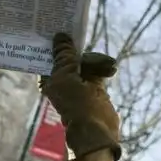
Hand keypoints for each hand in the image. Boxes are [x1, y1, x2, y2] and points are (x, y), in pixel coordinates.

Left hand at [38, 33, 120, 160]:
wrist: (97, 130)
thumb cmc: (76, 105)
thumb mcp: (67, 77)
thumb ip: (64, 56)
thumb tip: (59, 36)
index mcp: (48, 78)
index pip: (52, 55)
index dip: (59, 44)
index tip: (67, 30)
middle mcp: (61, 79)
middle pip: (72, 56)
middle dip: (86, 56)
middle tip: (97, 59)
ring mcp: (78, 82)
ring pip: (87, 61)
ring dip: (98, 61)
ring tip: (110, 67)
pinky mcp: (93, 85)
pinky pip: (97, 68)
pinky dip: (104, 67)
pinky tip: (111, 69)